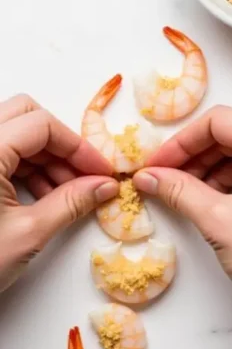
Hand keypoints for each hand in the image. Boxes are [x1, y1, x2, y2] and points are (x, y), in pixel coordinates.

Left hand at [0, 94, 116, 293]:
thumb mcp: (29, 233)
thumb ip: (71, 202)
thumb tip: (104, 186)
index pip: (42, 124)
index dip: (79, 146)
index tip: (101, 172)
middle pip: (24, 115)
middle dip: (60, 143)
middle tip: (82, 175)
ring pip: (11, 132)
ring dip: (43, 156)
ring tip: (64, 193)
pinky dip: (22, 166)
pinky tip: (39, 195)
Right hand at [132, 105, 231, 348]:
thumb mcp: (216, 218)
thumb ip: (178, 189)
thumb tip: (151, 176)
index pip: (219, 121)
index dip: (180, 142)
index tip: (156, 164)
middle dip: (194, 156)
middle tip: (163, 179)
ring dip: (211, 171)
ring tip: (183, 195)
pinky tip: (210, 203)